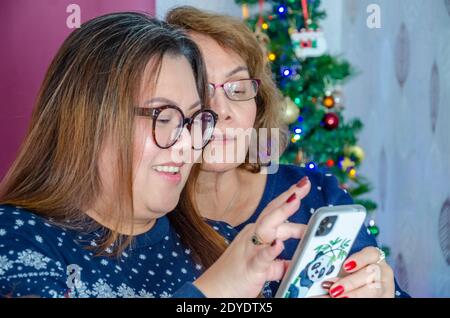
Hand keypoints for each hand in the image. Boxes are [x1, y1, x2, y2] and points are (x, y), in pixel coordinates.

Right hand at [194, 176, 310, 297]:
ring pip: (266, 227)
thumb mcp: (263, 266)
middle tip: (304, 183)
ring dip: (281, 213)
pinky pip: (261, 257)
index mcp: (256, 234)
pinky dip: (270, 250)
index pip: (275, 213)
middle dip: (289, 196)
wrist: (213, 292)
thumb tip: (295, 262)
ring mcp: (250, 249)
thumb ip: (278, 262)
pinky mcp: (250, 267)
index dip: (289, 200)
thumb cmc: (237, 277)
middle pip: (272, 212)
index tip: (303, 187)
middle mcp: (253, 236)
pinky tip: (279, 244)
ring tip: (296, 200)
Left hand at [322, 246, 394, 297]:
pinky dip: (355, 299)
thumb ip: (340, 273)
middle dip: (351, 283)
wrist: (367, 287)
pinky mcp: (386, 297)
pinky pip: (372, 299)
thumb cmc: (356, 274)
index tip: (345, 266)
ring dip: (354, 294)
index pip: (372, 253)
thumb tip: (326, 283)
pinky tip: (341, 299)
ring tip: (337, 297)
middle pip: (371, 274)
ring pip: (374, 289)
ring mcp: (386, 286)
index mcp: (375, 258)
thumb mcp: (349, 271)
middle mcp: (383, 271)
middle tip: (334, 290)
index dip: (359, 259)